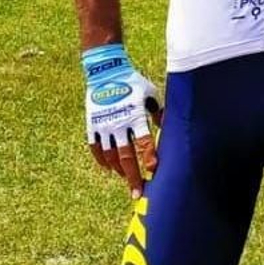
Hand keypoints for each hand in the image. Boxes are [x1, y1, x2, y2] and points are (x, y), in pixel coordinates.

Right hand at [82, 44, 161, 197]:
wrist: (106, 71)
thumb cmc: (133, 83)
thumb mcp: (151, 95)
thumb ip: (160, 113)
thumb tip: (171, 130)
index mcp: (135, 116)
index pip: (144, 142)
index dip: (149, 158)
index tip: (153, 171)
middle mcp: (119, 123)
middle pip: (126, 157)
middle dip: (133, 177)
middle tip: (138, 193)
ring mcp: (103, 125)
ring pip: (111, 156)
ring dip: (119, 170)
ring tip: (127, 179)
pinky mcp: (92, 125)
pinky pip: (96, 148)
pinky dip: (102, 160)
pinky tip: (109, 169)